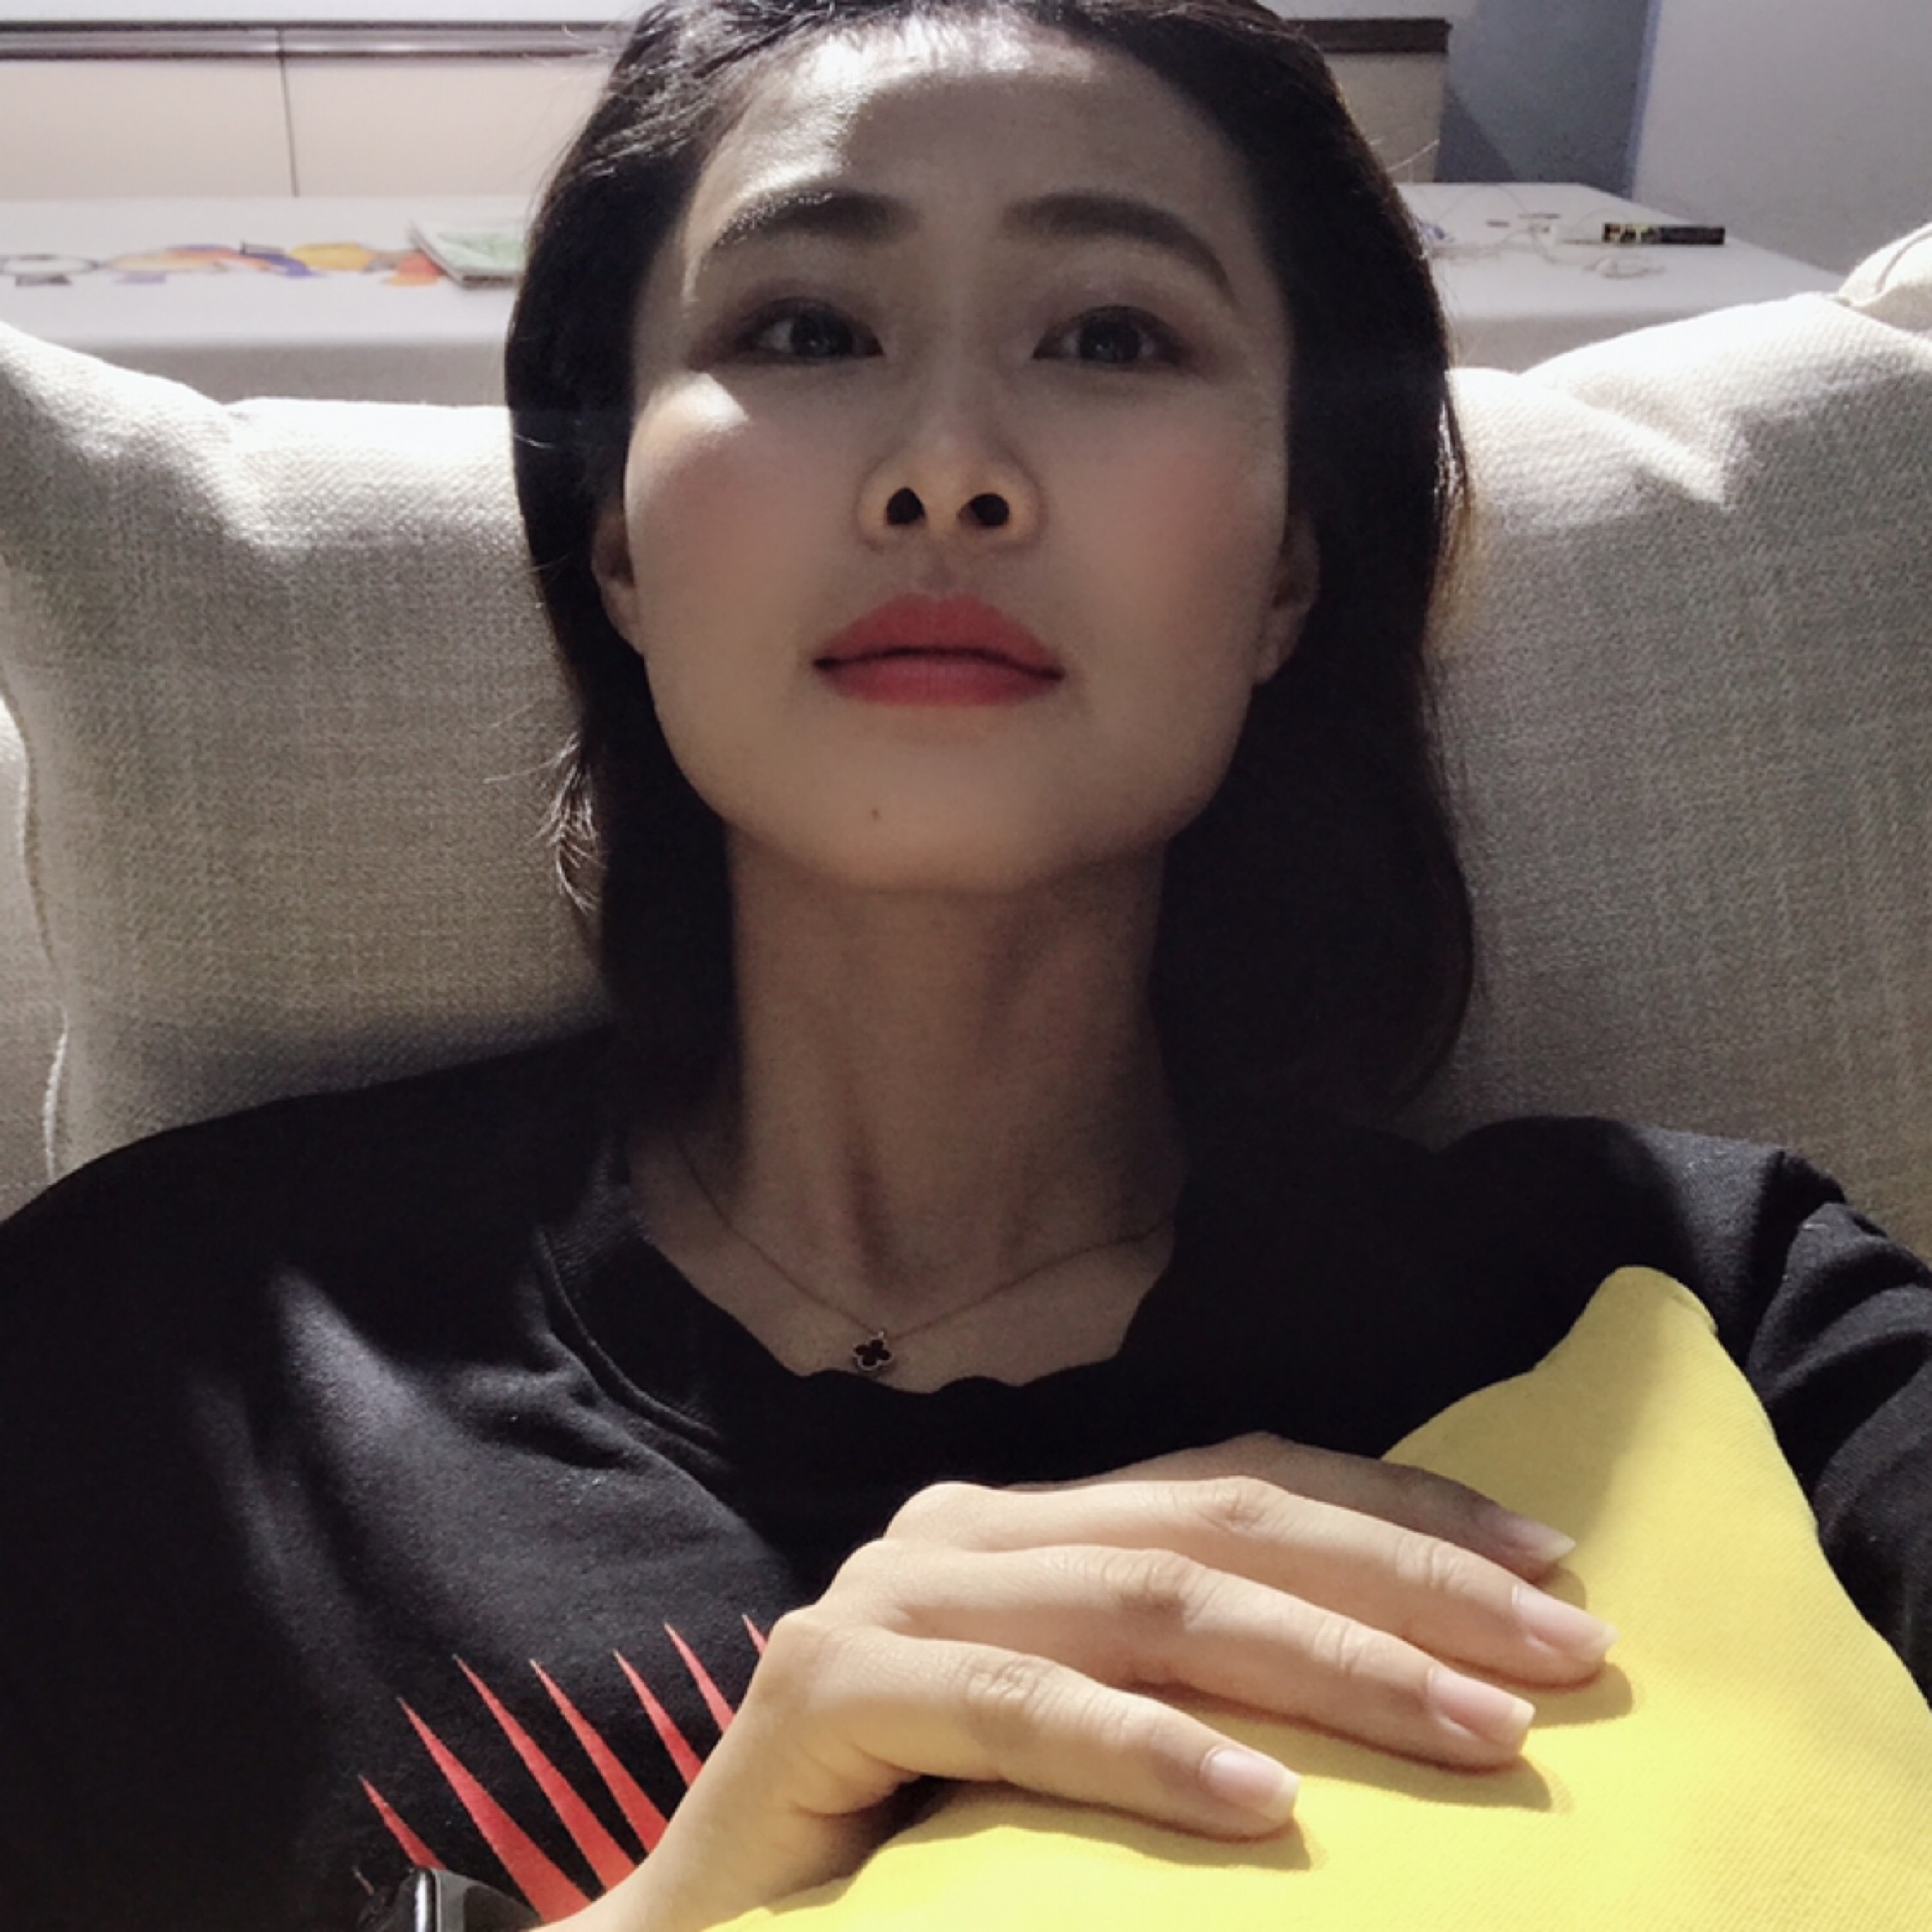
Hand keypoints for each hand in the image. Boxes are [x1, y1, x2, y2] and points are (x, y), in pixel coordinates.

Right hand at [562, 1436, 1611, 1931]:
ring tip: (1473, 1731)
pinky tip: (1263, 1804)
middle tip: (1567, 1656)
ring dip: (1326, 1663)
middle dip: (1405, 1586)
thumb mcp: (1097, 1744)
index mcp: (1035, 1524)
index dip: (1401, 1514)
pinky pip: (1017, 1707)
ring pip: (1143, 1597)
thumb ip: (1202, 1689)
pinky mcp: (828, 1685)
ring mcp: (891, 1593)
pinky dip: (1147, 1749)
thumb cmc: (924, 1846)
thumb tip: (1428, 1694)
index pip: (1245, 1482)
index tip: (1554, 1568)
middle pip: (1219, 1525)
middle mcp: (967, 1527)